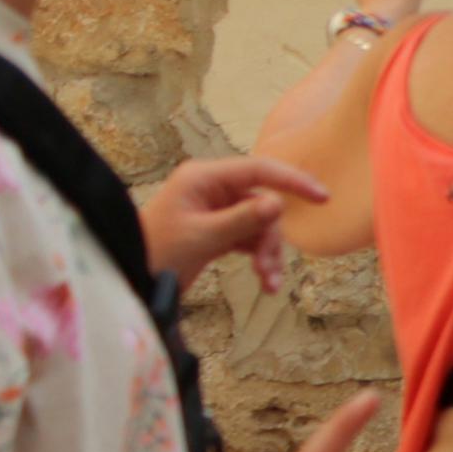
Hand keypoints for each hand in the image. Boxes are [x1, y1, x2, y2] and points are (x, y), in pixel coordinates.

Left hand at [139, 154, 325, 290]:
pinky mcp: (218, 231)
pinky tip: (264, 281)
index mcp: (203, 178)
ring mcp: (216, 211)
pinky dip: (260, 259)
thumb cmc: (155, 253)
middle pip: (263, 203)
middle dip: (270, 236)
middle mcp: (212, 190)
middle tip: (269, 266)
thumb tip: (279, 204)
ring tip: (266, 280)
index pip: (258, 170)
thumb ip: (242, 219)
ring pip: (260, 225)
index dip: (292, 181)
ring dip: (267, 253)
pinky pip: (251, 239)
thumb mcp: (202, 236)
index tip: (321, 197)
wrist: (131, 280)